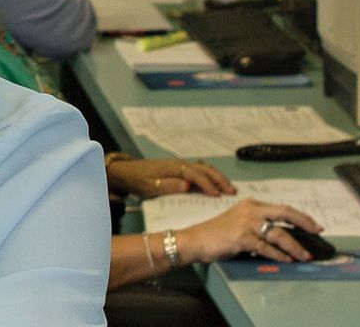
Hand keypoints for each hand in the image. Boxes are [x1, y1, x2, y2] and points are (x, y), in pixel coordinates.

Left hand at [106, 157, 235, 197]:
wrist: (127, 172)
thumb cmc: (138, 180)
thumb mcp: (150, 186)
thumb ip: (169, 186)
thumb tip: (188, 186)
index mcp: (174, 168)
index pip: (195, 175)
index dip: (208, 185)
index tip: (218, 195)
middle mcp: (180, 164)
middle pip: (204, 169)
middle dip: (219, 180)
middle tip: (232, 191)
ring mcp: (181, 165)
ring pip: (204, 168)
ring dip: (218, 177)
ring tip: (229, 188)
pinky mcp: (180, 169)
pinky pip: (199, 170)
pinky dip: (211, 176)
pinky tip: (217, 184)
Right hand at [177, 199, 325, 263]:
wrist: (195, 240)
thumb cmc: (217, 233)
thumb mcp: (240, 222)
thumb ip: (259, 225)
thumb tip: (285, 237)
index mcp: (251, 205)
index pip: (282, 208)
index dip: (301, 217)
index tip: (314, 226)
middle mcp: (250, 210)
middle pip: (285, 213)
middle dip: (305, 223)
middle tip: (317, 233)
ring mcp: (246, 224)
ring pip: (279, 234)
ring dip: (295, 246)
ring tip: (304, 256)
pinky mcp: (241, 238)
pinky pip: (266, 248)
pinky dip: (279, 255)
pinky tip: (287, 260)